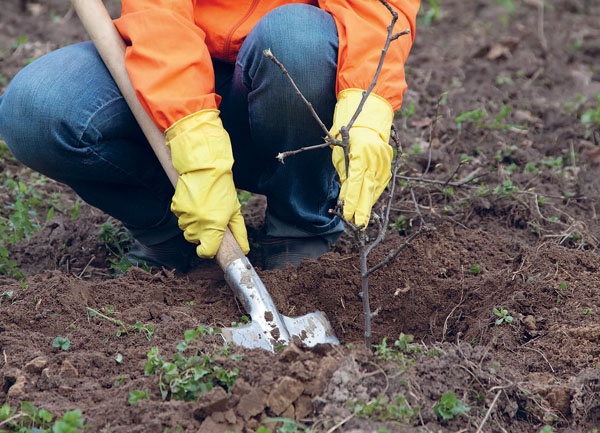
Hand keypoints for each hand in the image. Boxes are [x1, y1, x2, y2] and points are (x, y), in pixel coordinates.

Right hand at [166, 109, 248, 258]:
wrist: (205, 167)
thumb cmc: (222, 188)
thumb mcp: (235, 210)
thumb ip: (239, 232)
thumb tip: (244, 249)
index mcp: (214, 225)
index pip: (206, 252)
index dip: (208, 251)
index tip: (210, 246)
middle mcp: (198, 223)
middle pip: (195, 240)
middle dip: (201, 234)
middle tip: (210, 219)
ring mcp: (185, 215)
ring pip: (186, 229)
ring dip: (193, 224)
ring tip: (202, 208)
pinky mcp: (175, 206)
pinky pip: (180, 217)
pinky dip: (186, 213)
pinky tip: (194, 202)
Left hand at [330, 89, 393, 227]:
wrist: (368, 113)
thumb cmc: (347, 132)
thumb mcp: (340, 152)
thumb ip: (345, 174)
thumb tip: (346, 196)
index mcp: (360, 152)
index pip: (356, 182)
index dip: (352, 200)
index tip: (348, 215)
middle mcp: (375, 156)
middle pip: (369, 187)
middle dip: (362, 208)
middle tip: (358, 225)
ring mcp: (384, 159)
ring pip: (376, 186)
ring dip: (368, 203)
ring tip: (362, 219)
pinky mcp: (388, 162)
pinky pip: (382, 181)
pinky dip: (375, 193)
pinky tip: (369, 203)